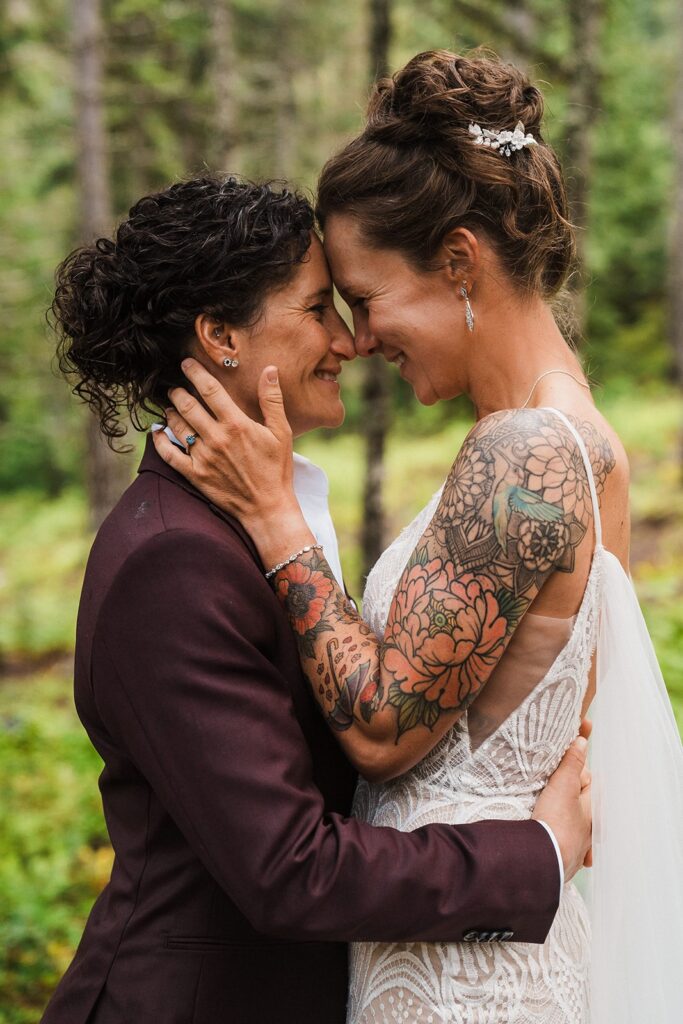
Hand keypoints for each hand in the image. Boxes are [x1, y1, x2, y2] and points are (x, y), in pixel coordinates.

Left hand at [153, 359, 312, 560]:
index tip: (186, 364)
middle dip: (178, 391)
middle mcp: (216, 438)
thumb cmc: (276, 469)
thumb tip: (269, 370)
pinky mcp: (194, 474)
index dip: (195, 372)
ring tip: (170, 406)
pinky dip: (159, 441)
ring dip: (170, 412)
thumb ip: (272, 400)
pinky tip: (157, 432)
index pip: (209, 389)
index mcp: (236, 424)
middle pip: (187, 404)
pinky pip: (169, 454)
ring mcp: (203, 457)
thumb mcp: (281, 432)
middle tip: (175, 387)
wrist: (268, 508)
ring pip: (177, 426)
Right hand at [532, 728, 591, 882]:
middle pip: (580, 803)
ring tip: (550, 810)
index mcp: (593, 811)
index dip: (574, 767)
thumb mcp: (563, 785)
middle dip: (571, 794)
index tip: (564, 757)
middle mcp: (589, 831)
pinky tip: (552, 840)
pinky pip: (562, 844)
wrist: (541, 862)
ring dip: (566, 818)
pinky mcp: (562, 861)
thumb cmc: (555, 822)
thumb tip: (583, 742)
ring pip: (572, 825)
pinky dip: (559, 840)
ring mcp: (576, 848)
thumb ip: (573, 763)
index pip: (587, 781)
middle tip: (553, 783)